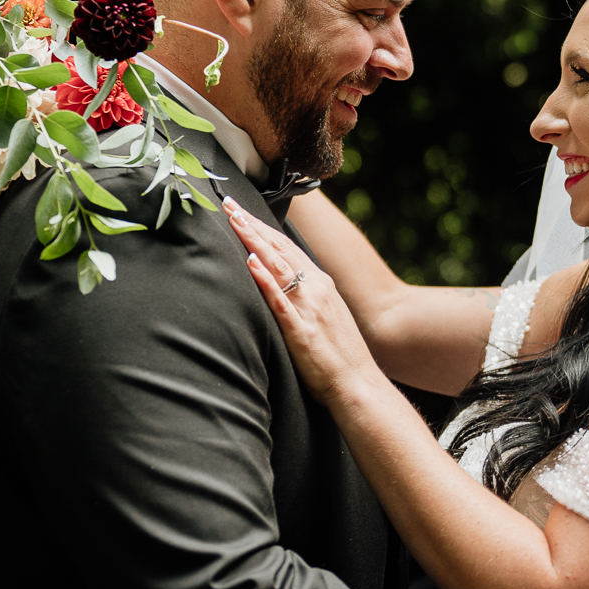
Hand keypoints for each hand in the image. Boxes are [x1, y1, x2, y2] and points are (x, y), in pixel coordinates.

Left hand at [225, 197, 380, 407]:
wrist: (359, 385)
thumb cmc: (340, 356)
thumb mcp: (325, 316)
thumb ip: (305, 297)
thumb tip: (282, 283)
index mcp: (320, 285)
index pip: (287, 247)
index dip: (262, 227)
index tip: (241, 210)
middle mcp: (316, 290)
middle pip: (279, 249)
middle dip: (252, 225)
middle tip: (229, 204)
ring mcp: (309, 308)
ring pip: (278, 267)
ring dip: (254, 241)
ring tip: (234, 221)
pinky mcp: (301, 331)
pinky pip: (279, 301)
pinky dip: (265, 280)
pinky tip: (251, 263)